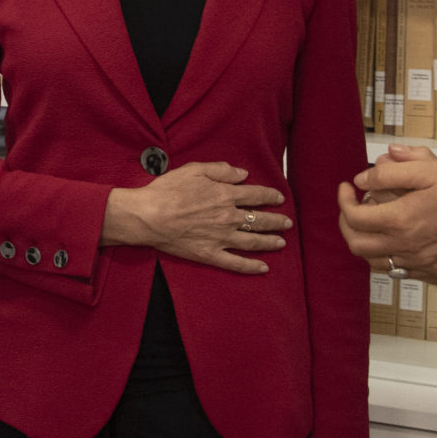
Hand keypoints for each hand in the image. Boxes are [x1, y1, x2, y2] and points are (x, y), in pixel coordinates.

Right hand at [102, 161, 291, 274]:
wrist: (149, 216)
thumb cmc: (167, 190)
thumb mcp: (194, 169)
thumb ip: (221, 170)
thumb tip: (243, 174)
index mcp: (225, 195)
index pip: (255, 195)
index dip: (270, 196)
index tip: (279, 198)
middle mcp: (228, 217)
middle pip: (259, 219)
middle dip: (276, 221)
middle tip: (287, 223)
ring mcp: (221, 238)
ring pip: (253, 241)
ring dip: (270, 242)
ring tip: (281, 242)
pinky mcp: (210, 254)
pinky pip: (235, 263)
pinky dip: (251, 266)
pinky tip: (263, 268)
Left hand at [337, 146, 436, 280]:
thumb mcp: (426, 169)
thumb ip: (389, 173)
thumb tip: (361, 180)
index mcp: (400, 220)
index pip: (354, 218)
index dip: (343, 201)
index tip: (347, 188)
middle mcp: (405, 247)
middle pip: (357, 245)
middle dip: (347, 224)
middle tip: (351, 207)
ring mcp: (419, 263)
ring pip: (375, 262)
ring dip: (365, 242)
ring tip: (371, 223)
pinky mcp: (433, 272)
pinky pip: (399, 270)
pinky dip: (388, 256)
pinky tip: (395, 239)